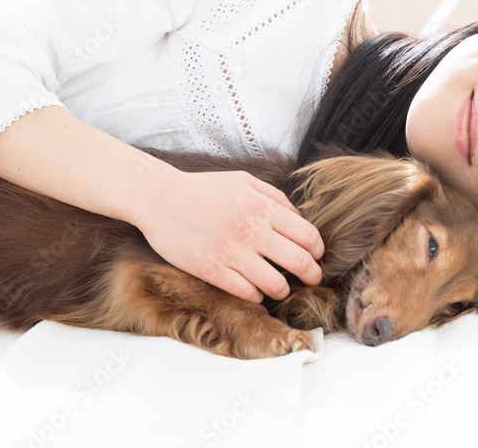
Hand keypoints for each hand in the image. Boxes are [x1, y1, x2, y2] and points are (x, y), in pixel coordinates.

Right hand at [134, 167, 324, 302]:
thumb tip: (300, 218)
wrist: (158, 197)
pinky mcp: (212, 270)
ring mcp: (231, 252)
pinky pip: (246, 293)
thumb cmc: (203, 188)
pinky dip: (256, 296)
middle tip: (312, 279)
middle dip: (312, 275)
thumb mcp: (243, 181)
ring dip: (283, 289)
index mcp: (262, 207)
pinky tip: (254, 290)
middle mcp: (251, 230)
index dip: (318, 251)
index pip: (308, 236)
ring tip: (279, 287)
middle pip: (300, 262)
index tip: (316, 257)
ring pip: (275, 284)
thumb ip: (274, 197)